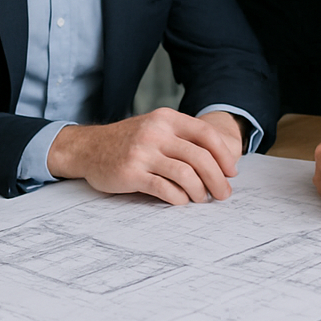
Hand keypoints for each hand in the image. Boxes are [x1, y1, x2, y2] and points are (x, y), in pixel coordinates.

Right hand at [47, 107, 241, 204]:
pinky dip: (178, 198)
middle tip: (223, 194)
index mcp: (166, 119)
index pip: (206, 134)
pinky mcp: (131, 173)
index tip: (231, 172)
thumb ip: (182, 139)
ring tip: (202, 198)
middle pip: (200, 156)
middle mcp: (156, 132)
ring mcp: (142, 152)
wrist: (88, 148)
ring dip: (199, 190)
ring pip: (185, 174)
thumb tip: (219, 163)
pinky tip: (181, 201)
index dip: (224, 155)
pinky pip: (164, 188)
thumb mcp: (155, 128)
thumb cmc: (129, 142)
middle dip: (217, 178)